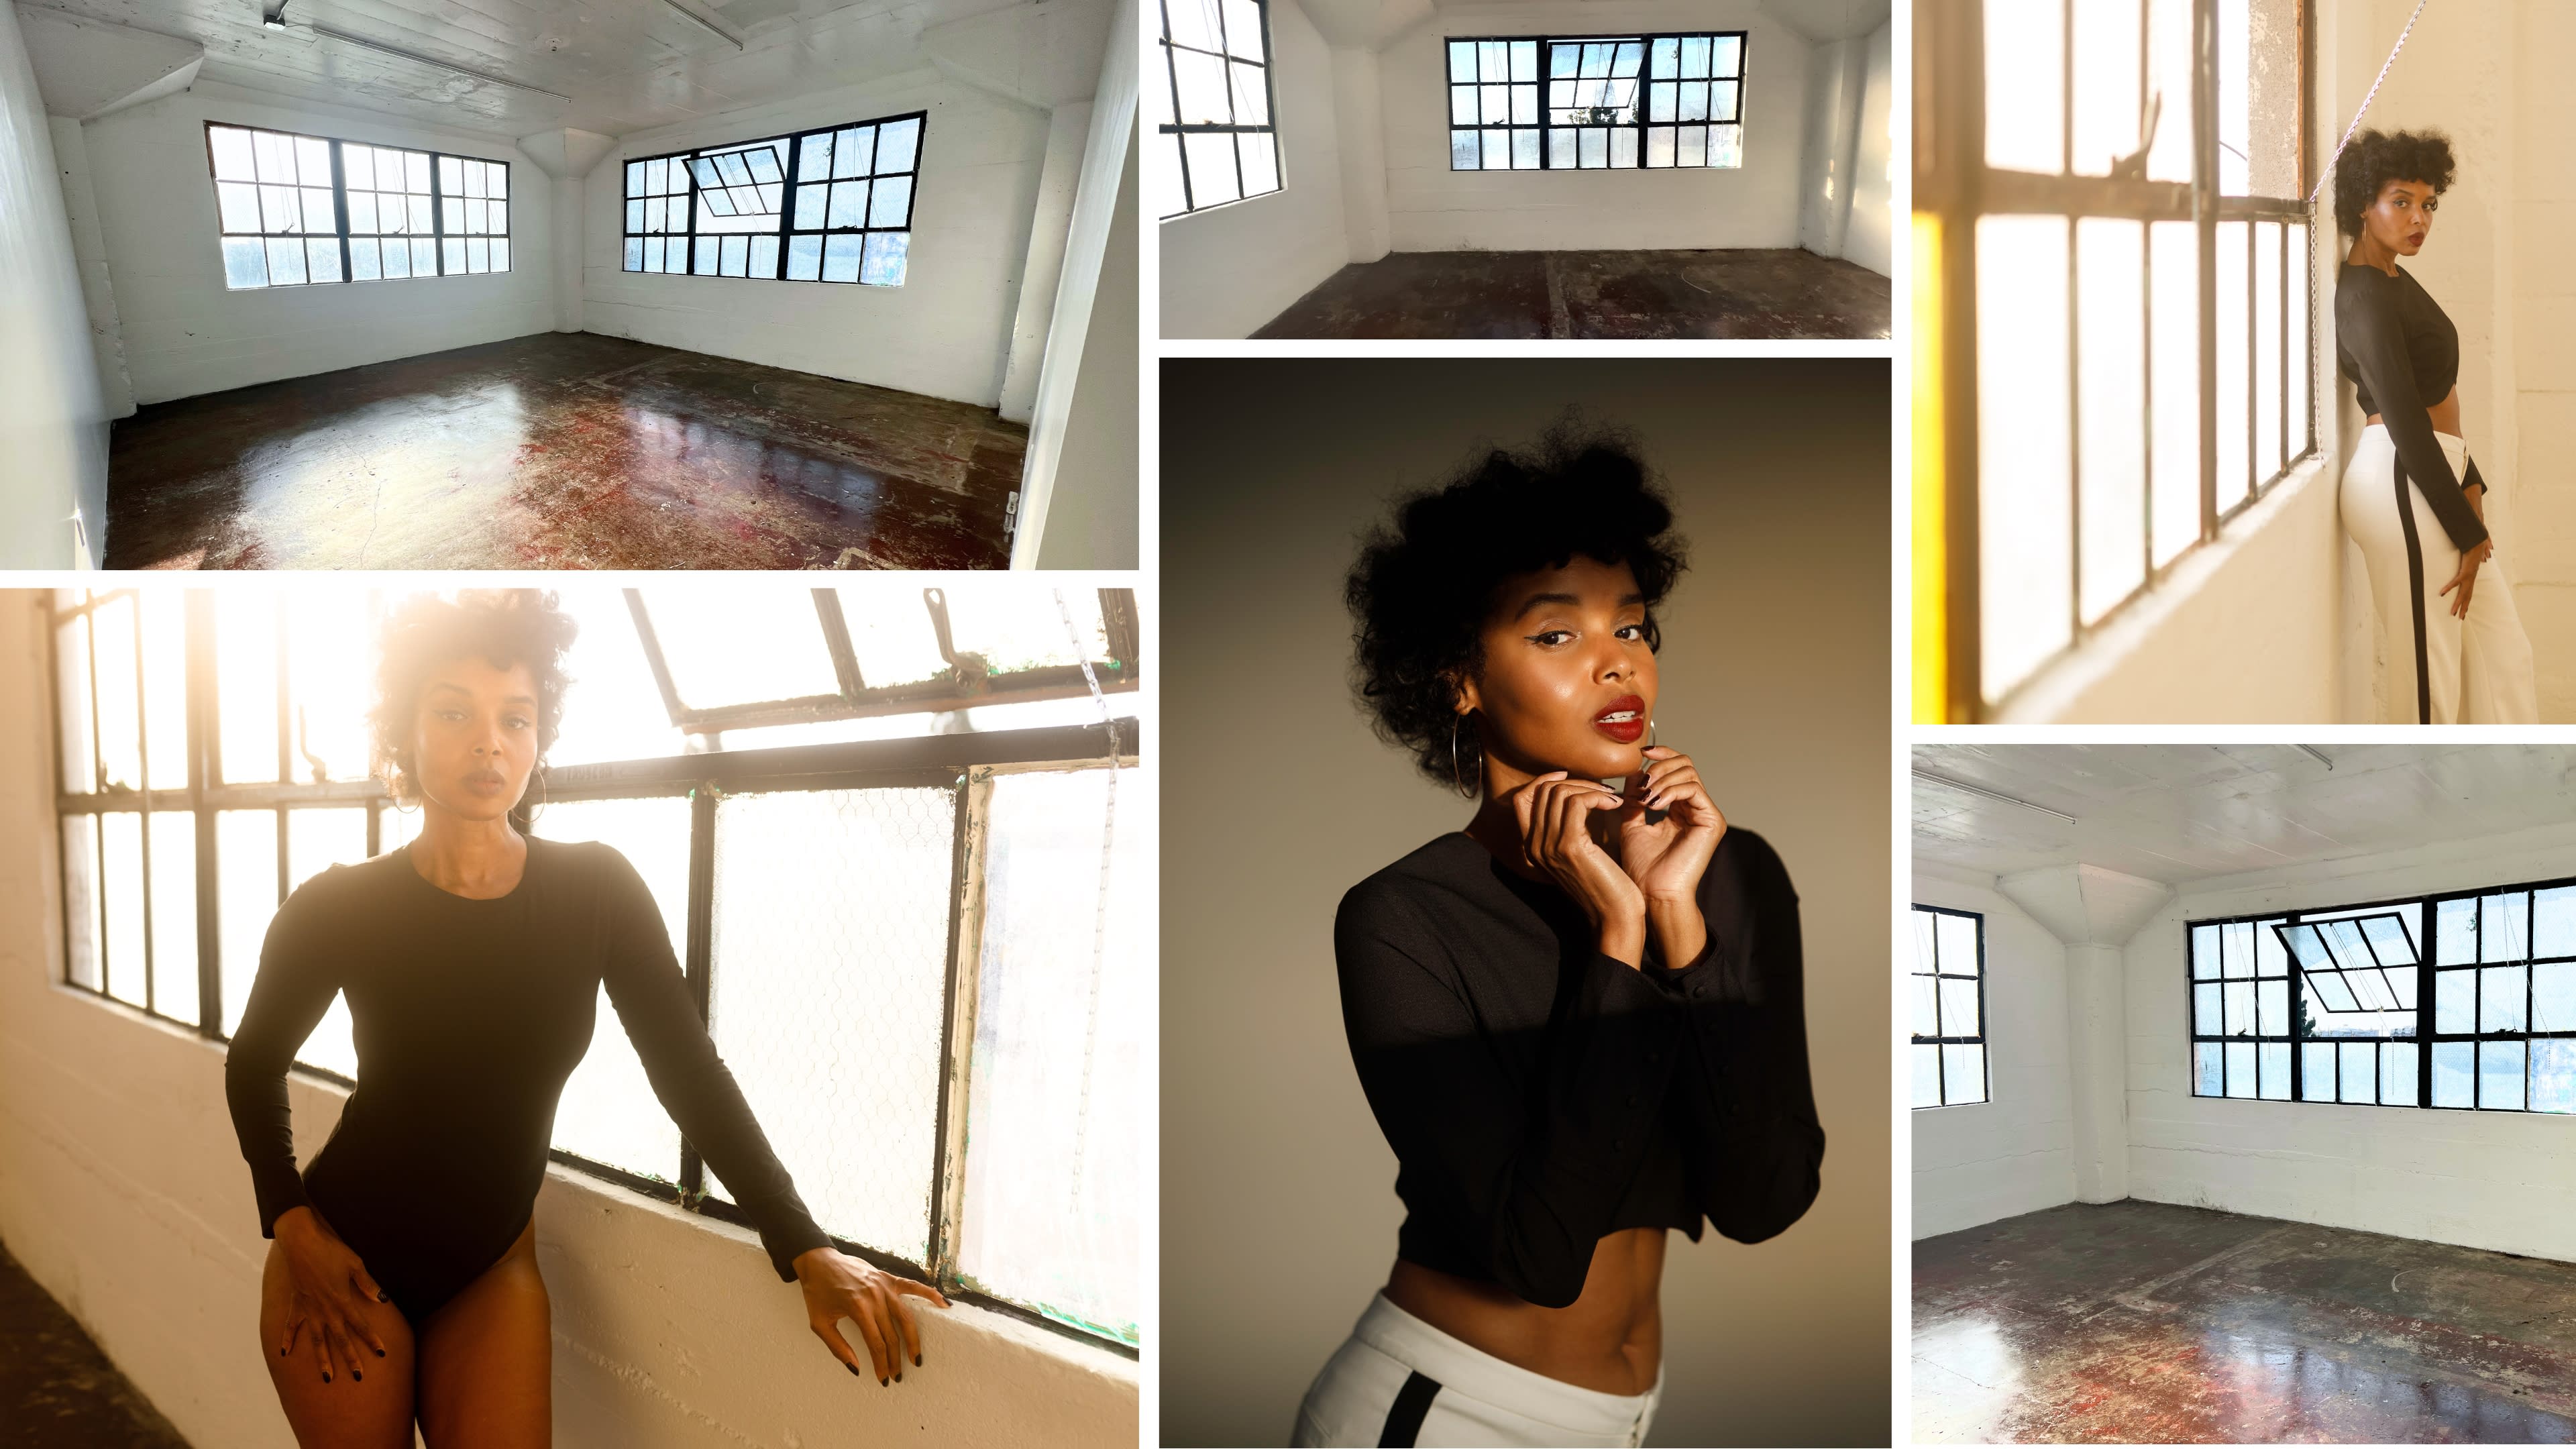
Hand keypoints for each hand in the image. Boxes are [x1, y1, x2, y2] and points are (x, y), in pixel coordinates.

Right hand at [272, 1206, 389, 1384]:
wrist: (302, 1243)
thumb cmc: (331, 1250)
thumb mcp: (355, 1264)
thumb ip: (368, 1284)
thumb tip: (382, 1300)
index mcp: (342, 1301)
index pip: (361, 1325)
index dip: (372, 1339)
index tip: (382, 1353)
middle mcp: (326, 1310)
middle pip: (341, 1339)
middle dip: (351, 1359)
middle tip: (358, 1377)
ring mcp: (309, 1310)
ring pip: (317, 1340)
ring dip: (323, 1359)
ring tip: (328, 1377)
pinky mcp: (296, 1305)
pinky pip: (291, 1326)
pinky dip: (288, 1340)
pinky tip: (285, 1354)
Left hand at [794, 1245, 951, 1385]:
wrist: (818, 1261)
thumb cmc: (817, 1293)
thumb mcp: (819, 1323)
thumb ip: (837, 1347)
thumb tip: (857, 1368)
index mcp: (858, 1308)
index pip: (876, 1343)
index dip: (881, 1364)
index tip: (883, 1379)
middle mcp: (875, 1297)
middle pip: (892, 1334)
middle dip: (895, 1358)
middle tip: (897, 1376)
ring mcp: (884, 1286)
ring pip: (906, 1317)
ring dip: (913, 1339)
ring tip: (917, 1357)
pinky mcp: (888, 1278)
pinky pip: (913, 1287)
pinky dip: (930, 1294)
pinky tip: (944, 1304)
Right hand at [1506, 771, 1644, 961]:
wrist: (1613, 916)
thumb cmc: (1604, 883)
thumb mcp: (1579, 850)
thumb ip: (1569, 825)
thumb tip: (1578, 791)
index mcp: (1532, 846)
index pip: (1522, 798)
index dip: (1543, 780)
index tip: (1569, 777)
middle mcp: (1534, 845)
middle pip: (1543, 791)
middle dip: (1576, 782)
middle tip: (1602, 790)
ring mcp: (1549, 846)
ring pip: (1560, 793)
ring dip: (1590, 788)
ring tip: (1611, 798)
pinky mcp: (1570, 846)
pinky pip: (1578, 802)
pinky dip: (1598, 796)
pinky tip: (1614, 804)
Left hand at [1616, 747, 1726, 906]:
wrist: (1653, 894)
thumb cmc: (1642, 868)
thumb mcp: (1631, 823)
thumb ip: (1634, 796)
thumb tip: (1636, 770)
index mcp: (1678, 808)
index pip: (1676, 768)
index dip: (1662, 755)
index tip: (1642, 754)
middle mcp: (1695, 808)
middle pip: (1685, 764)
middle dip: (1660, 767)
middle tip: (1643, 785)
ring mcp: (1706, 814)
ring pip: (1689, 773)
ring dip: (1662, 779)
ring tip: (1646, 799)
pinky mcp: (1712, 821)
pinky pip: (1693, 789)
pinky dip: (1671, 790)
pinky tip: (1654, 804)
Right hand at [2440, 539, 2492, 618]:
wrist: (2478, 542)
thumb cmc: (2474, 549)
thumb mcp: (2470, 557)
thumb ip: (2469, 561)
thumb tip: (2472, 559)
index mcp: (2471, 577)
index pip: (2469, 592)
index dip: (2466, 601)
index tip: (2464, 610)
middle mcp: (2471, 579)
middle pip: (2467, 597)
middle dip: (2464, 608)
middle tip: (2460, 618)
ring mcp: (2469, 576)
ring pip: (2463, 594)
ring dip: (2458, 604)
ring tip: (2453, 613)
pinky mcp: (2465, 572)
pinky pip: (2456, 582)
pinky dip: (2449, 588)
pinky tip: (2441, 594)